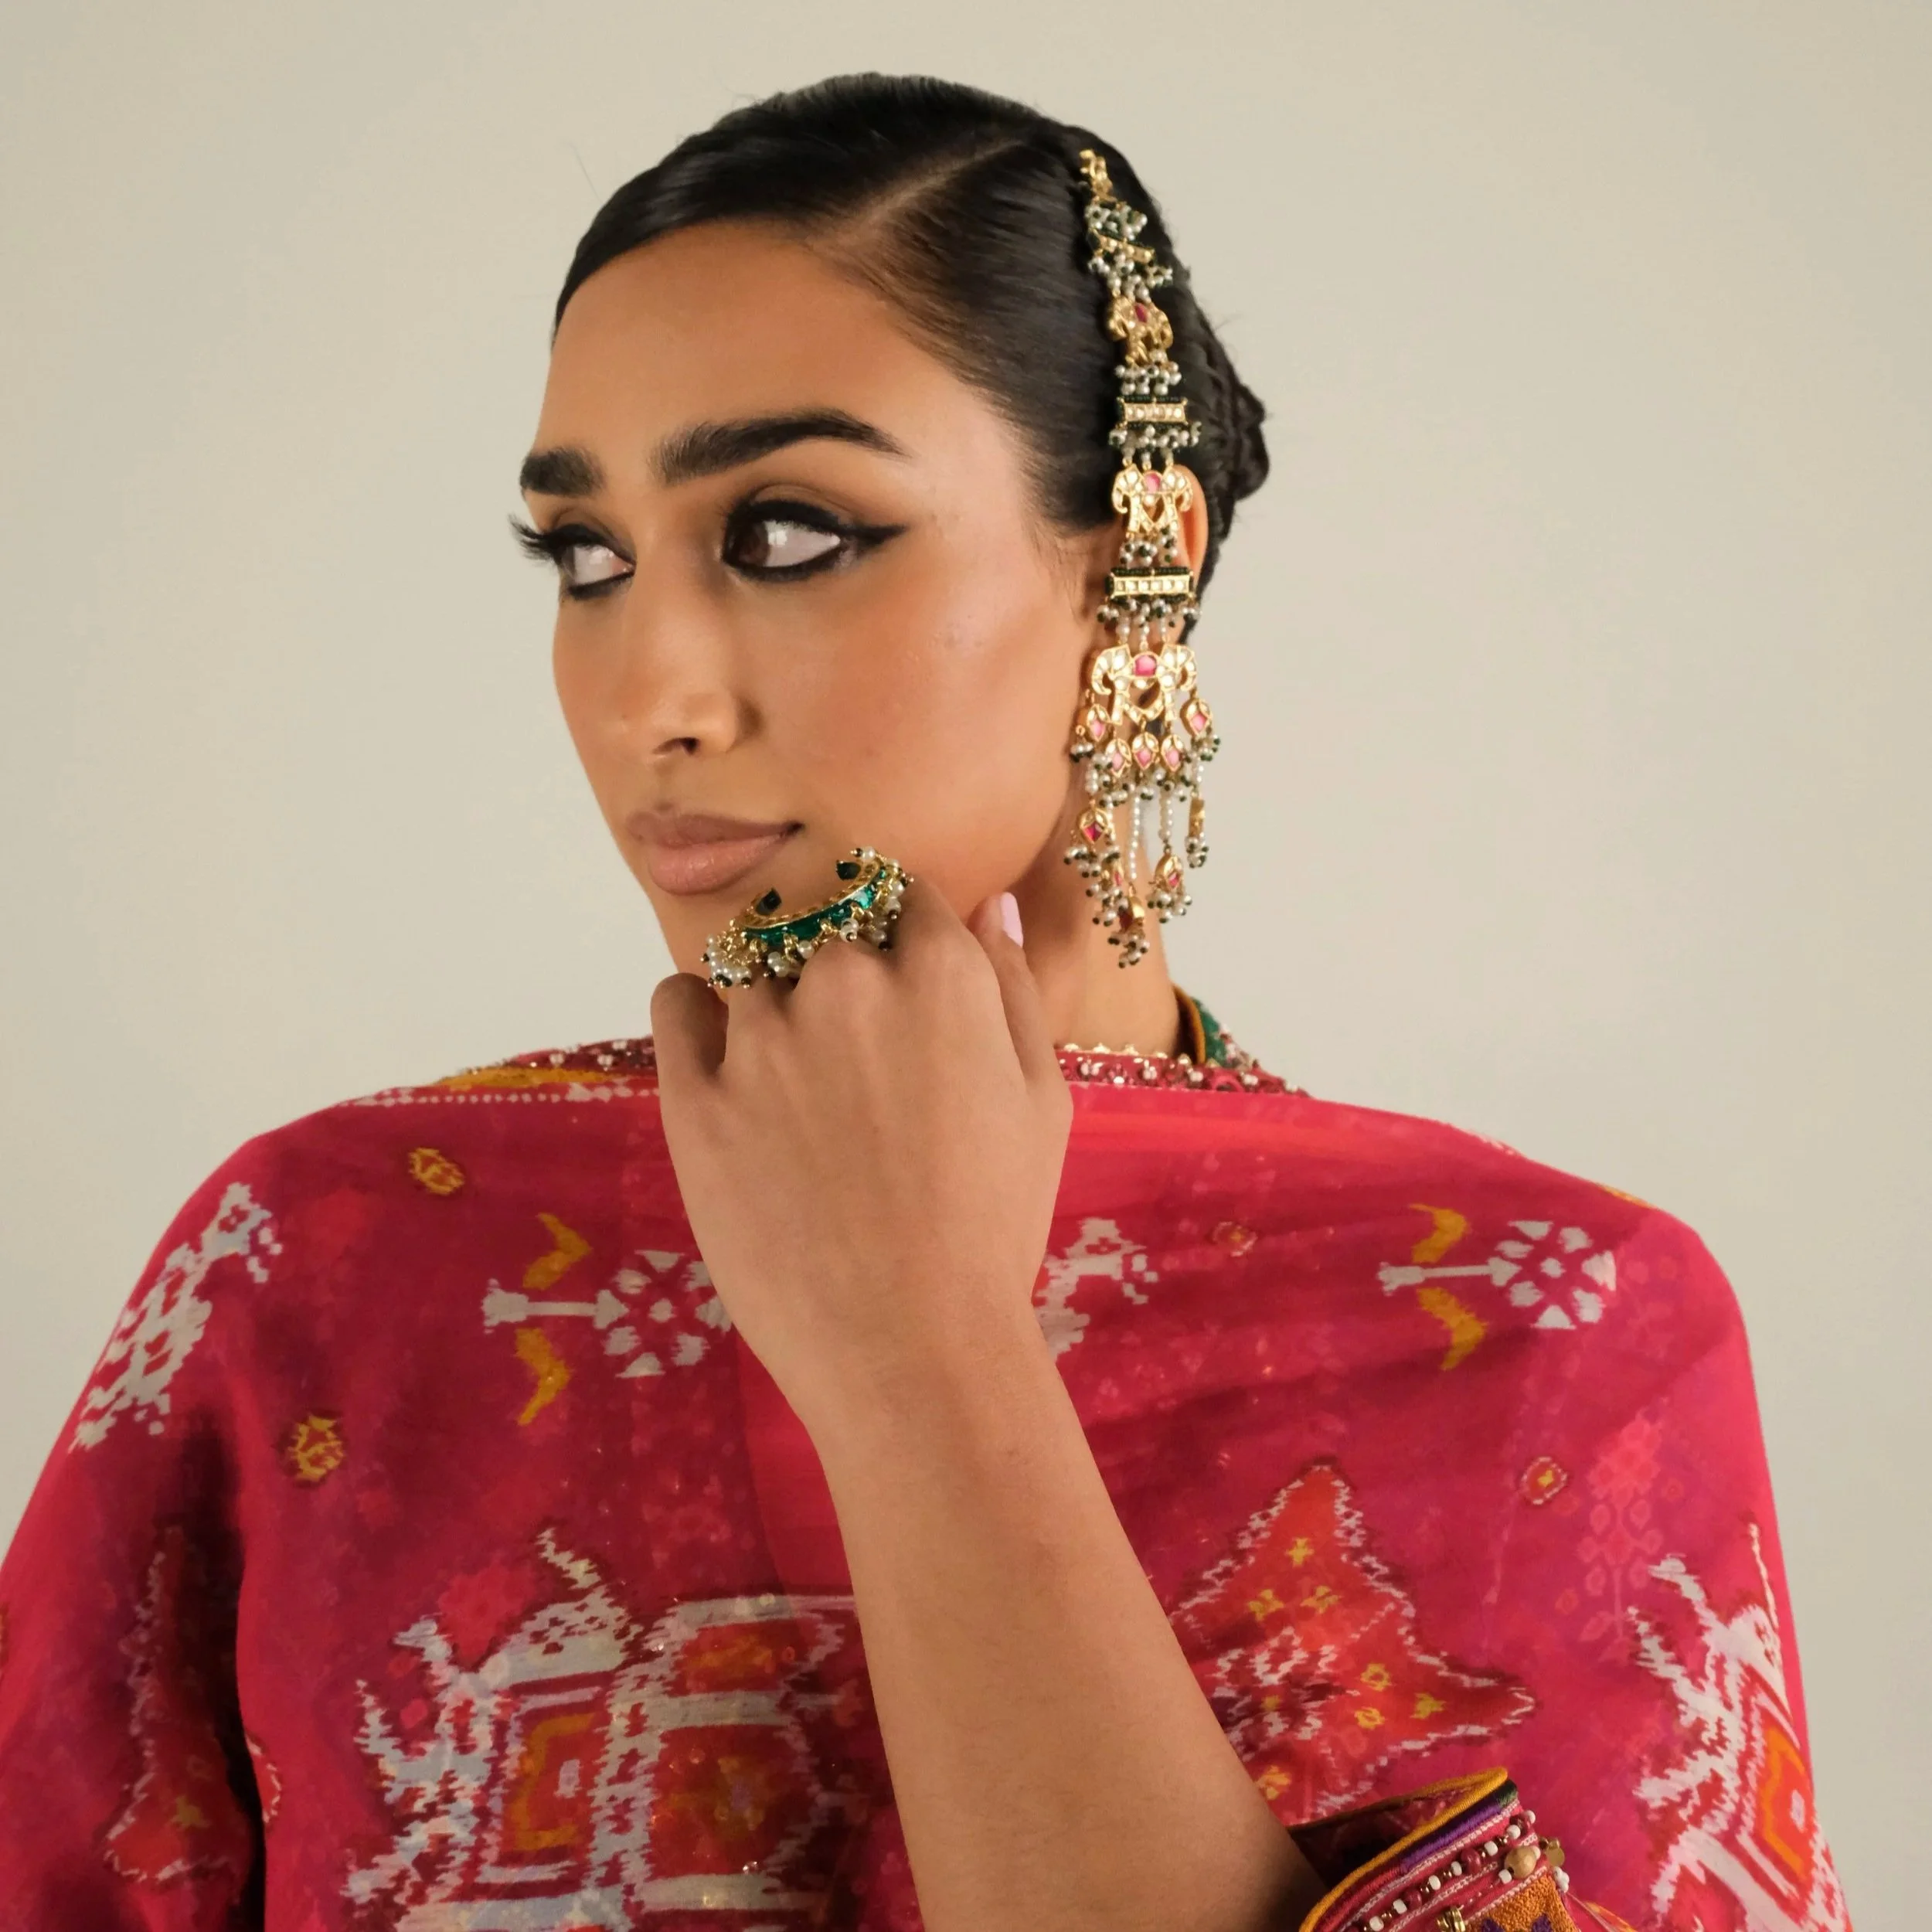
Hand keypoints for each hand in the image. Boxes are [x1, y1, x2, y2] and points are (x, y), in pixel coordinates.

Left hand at [650, 885, 1072, 1437]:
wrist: (911, 1348)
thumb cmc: (993, 1229)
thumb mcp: (1041, 1101)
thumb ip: (1011, 988)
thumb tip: (988, 905)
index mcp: (939, 975)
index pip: (900, 897)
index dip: (897, 939)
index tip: (896, 996)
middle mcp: (845, 982)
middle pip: (823, 927)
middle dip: (834, 976)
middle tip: (850, 1067)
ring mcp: (761, 1037)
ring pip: (749, 963)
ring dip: (768, 1000)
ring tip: (792, 1087)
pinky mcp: (692, 1095)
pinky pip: (677, 1004)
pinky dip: (697, 1017)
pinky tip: (729, 1069)